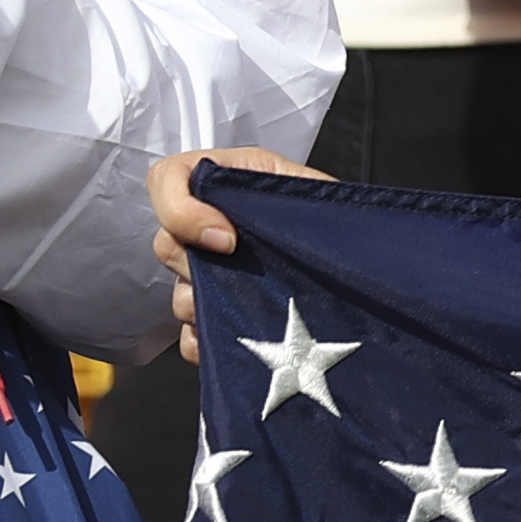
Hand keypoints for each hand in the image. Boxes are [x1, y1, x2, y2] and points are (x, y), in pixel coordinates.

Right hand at [151, 146, 330, 362]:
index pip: (169, 180)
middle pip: (168, 242)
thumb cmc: (332, 217)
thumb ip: (295, 191)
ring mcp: (211, 268)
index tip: (226, 240)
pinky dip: (201, 340)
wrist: (352, 256)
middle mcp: (212, 223)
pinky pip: (187, 331)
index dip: (182, 211)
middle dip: (196, 268)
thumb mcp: (315, 191)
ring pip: (178, 290)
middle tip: (234, 282)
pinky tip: (225, 342)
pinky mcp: (217, 307)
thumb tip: (288, 212)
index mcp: (230, 182)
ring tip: (241, 312)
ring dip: (201, 306)